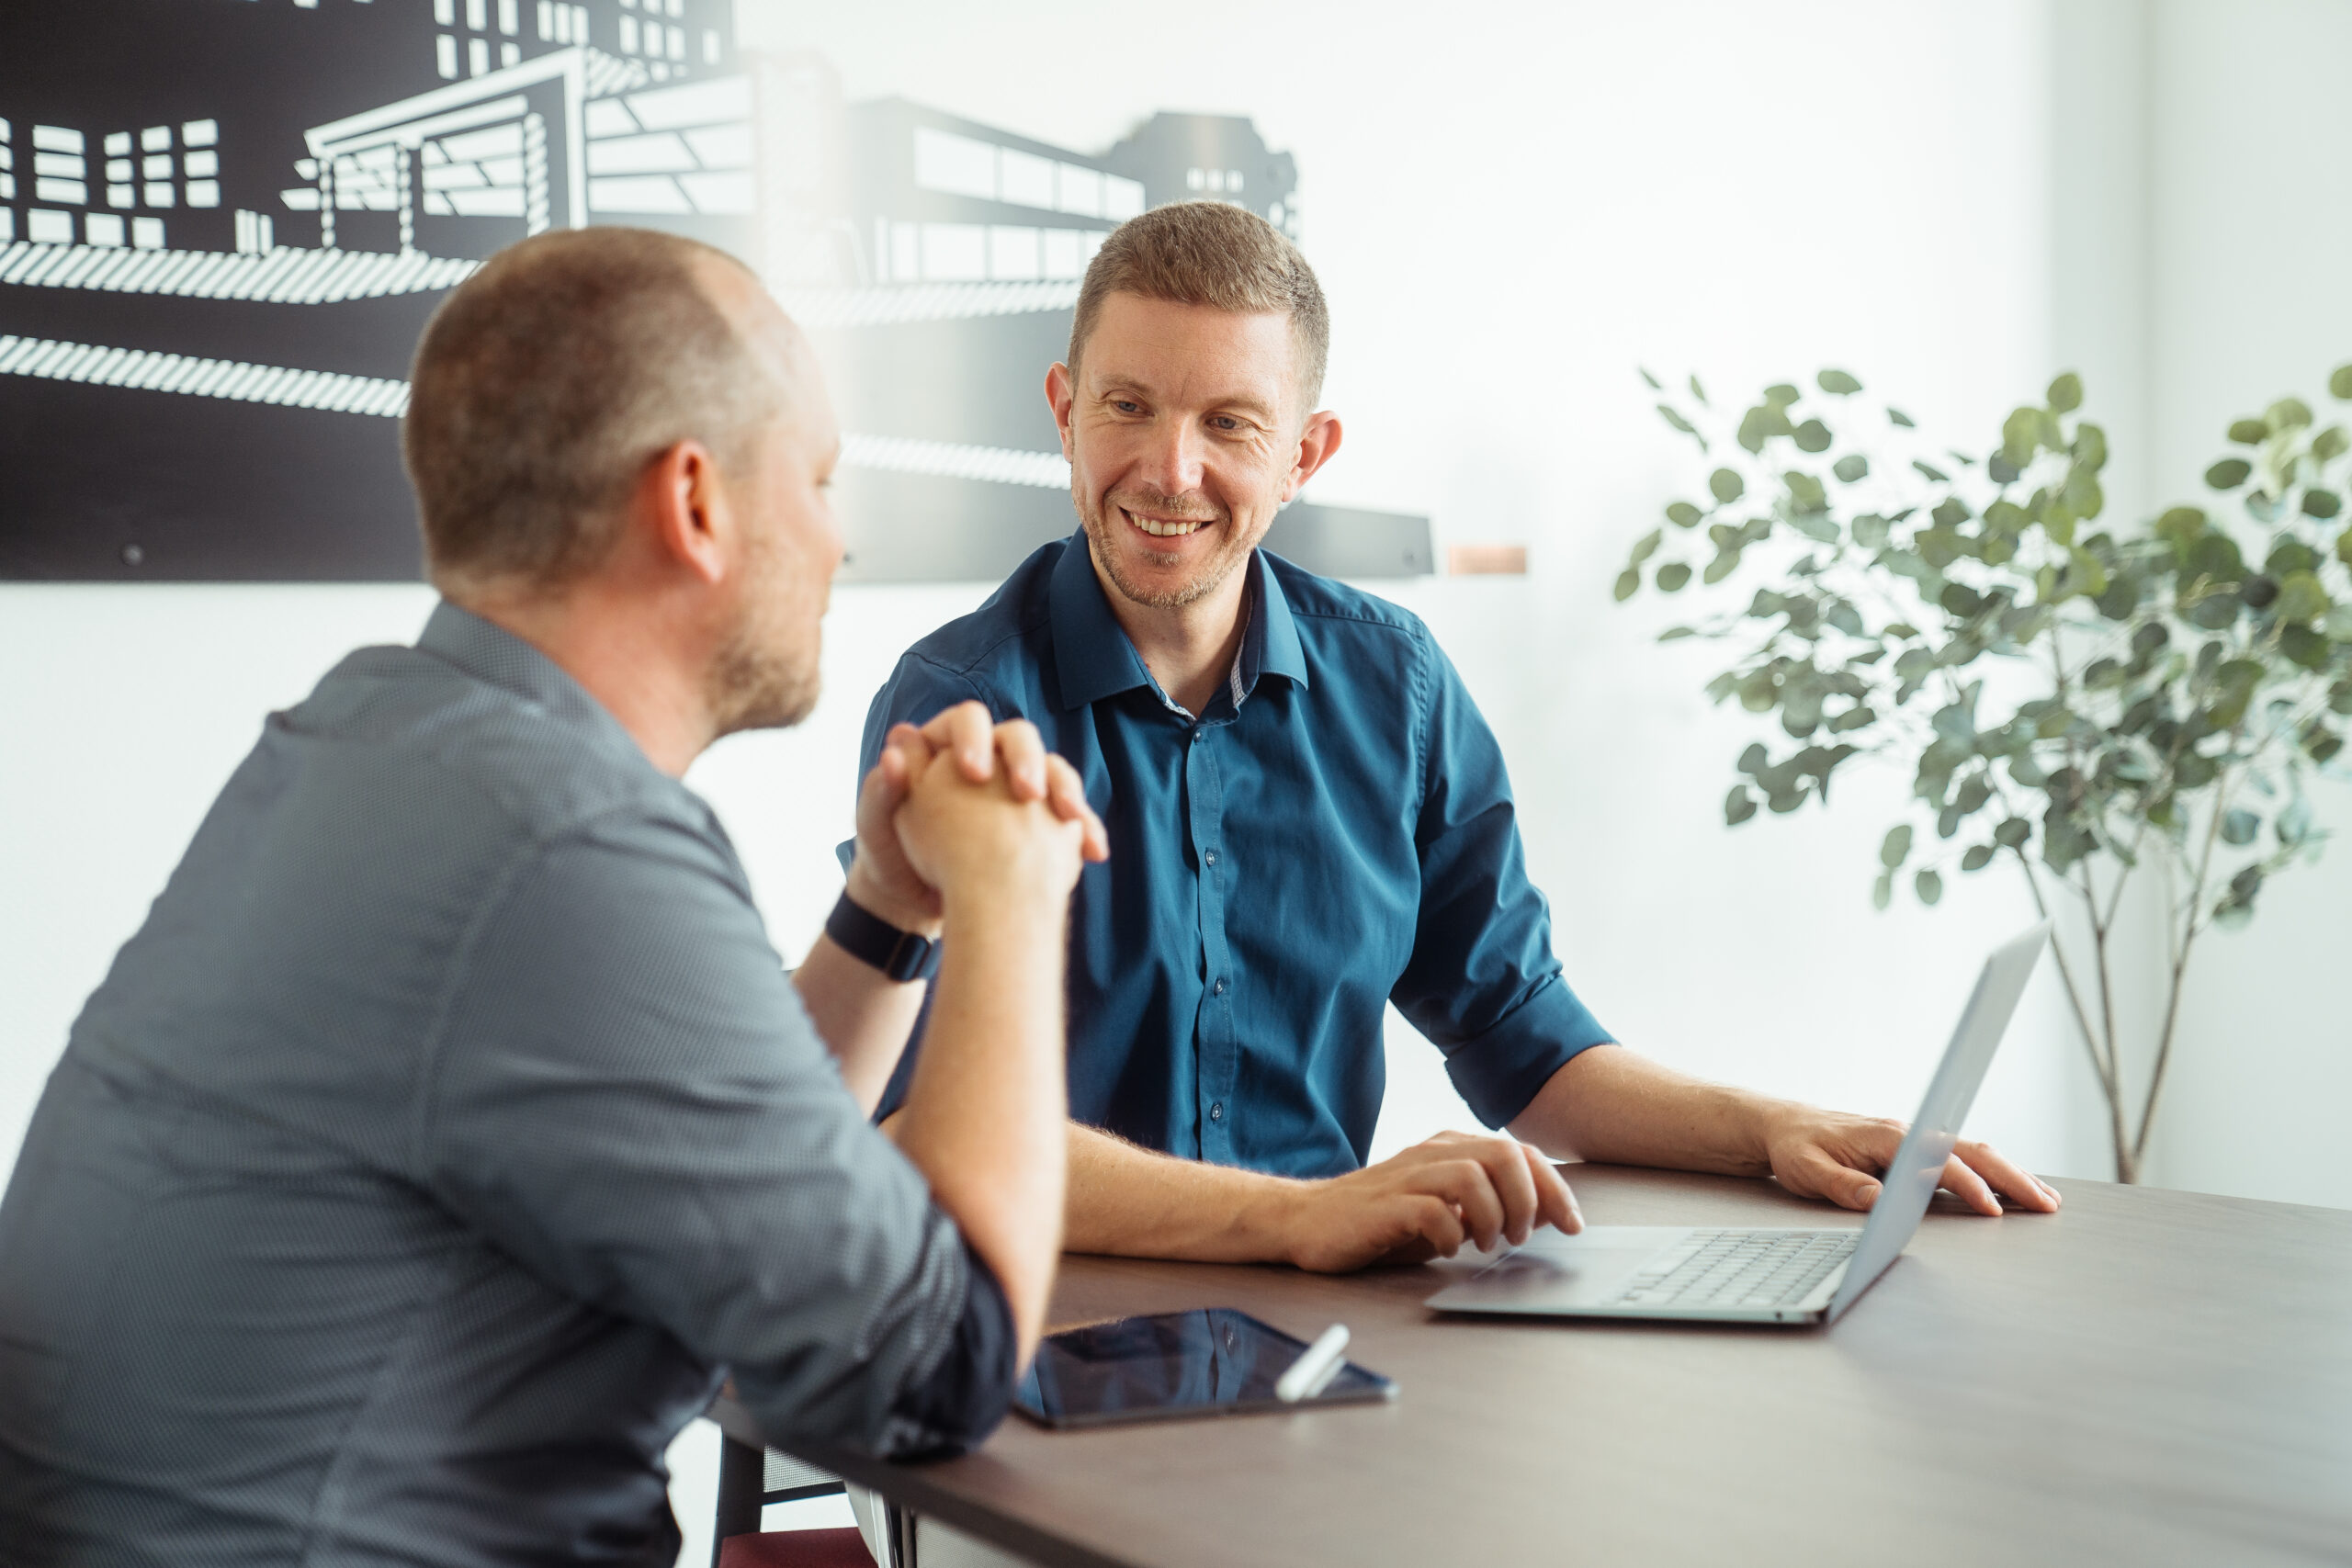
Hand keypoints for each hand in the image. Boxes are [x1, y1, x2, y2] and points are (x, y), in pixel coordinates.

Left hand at [893, 733, 1095, 912]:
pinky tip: (1093, 851)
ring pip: (1052, 771)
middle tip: (1027, 792)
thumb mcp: (876, 827)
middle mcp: (986, 760)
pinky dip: (1085, 830)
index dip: (973, 738)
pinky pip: (1071, 815)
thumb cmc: (889, 857)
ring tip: (1072, 818)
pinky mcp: (1039, 819)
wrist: (916, 902)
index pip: (966, 721)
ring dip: (1067, 789)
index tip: (973, 772)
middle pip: (1018, 739)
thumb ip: (882, 790)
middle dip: (1028, 760)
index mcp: (944, 749)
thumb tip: (896, 745)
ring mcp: (1015, 789)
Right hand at [1268, 1131, 1582, 1273]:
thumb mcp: (1444, 1211)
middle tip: (1522, 1237)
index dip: (1554, 1187)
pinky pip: (1433, 1210)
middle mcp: (1433, 1153)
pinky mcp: (1384, 1205)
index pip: (1519, 1152)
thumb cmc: (1381, 1221)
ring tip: (1488, 1245)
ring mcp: (1407, 1176)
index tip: (1571, 1224)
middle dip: (1529, 1200)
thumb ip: (1487, 1206)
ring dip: (1494, 1216)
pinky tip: (1448, 1248)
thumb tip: (1544, 1214)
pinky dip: (1451, 1233)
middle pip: (1503, 1154)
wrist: (1306, 1221)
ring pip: (1473, 1175)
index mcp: (1451, 1149)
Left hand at [1757, 1101, 2060, 1215]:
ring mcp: (1914, 1138)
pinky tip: (2012, 1184)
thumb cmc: (1796, 1148)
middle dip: (2011, 1177)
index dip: (1967, 1186)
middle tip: (2046, 1204)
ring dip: (2010, 1172)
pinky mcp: (1914, 1147)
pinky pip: (1960, 1156)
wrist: (1784, 1126)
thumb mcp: (1809, 1170)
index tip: (1993, 1208)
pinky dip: (1992, 1169)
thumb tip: (1880, 1200)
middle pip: (1970, 1153)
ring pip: (1972, 1152)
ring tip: (2046, 1197)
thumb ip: (1844, 1185)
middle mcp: (1907, 1133)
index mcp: (1886, 1137)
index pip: (1937, 1163)